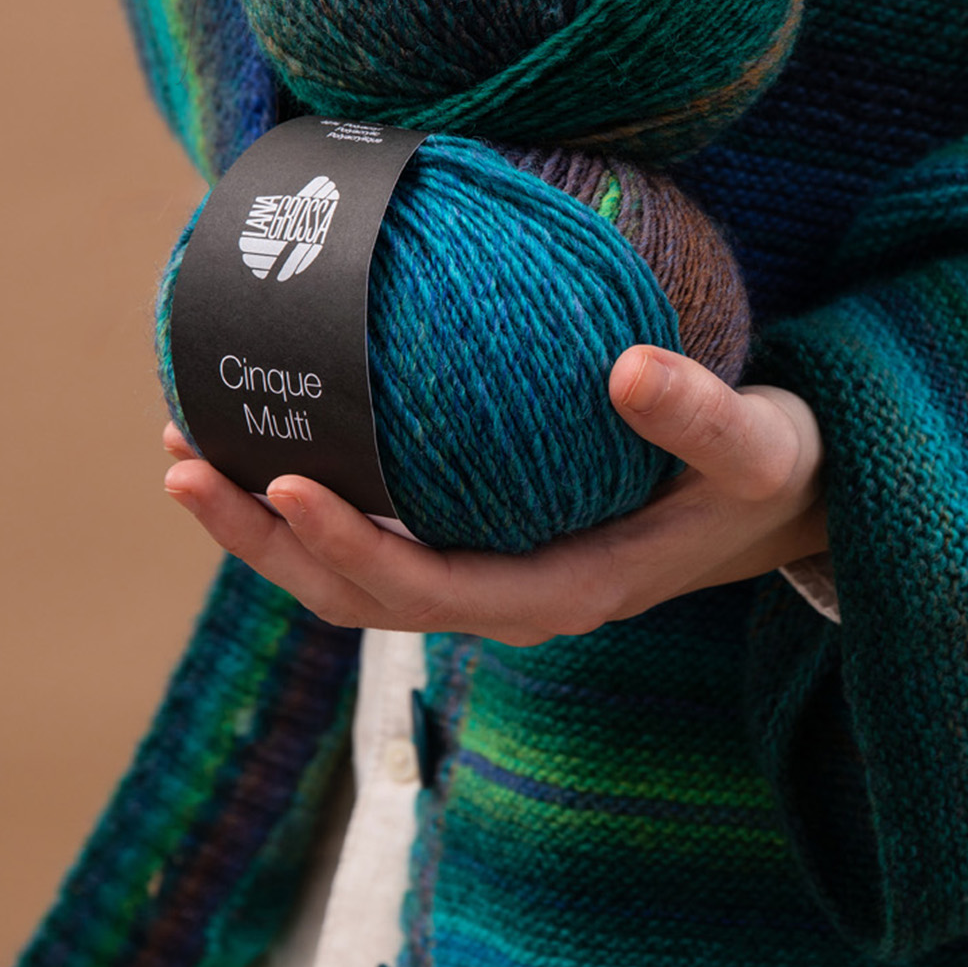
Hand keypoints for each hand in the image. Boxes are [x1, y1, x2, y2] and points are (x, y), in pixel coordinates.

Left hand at [163, 346, 826, 645]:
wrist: (783, 507)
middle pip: (359, 595)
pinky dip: (314, 506)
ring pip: (355, 576)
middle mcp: (513, 598)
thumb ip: (700, 415)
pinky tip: (278, 443)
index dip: (349, 546)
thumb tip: (627, 368)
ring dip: (267, 529)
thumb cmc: (768, 476)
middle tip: (184, 461)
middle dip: (264, 542)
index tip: (282, 481)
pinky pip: (382, 538)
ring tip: (191, 454)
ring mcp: (494, 576)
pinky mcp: (488, 542)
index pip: (431, 589)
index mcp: (565, 590)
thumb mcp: (756, 444)